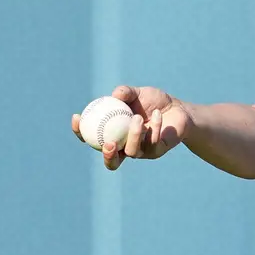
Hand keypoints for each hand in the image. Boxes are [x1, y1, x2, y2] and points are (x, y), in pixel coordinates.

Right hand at [70, 85, 191, 170]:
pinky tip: (157, 114)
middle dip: (108, 157)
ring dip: (133, 135)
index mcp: (114, 134)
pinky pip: (153, 142)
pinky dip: (155, 126)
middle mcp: (125, 147)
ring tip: (137, 118)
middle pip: (112, 161)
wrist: (178, 109)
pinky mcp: (157, 152)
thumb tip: (115, 95)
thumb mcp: (138, 93)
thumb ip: (126, 93)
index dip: (80, 132)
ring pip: (132, 151)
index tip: (77, 118)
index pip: (92, 138)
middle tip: (109, 144)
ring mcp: (142, 152)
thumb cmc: (153, 101)